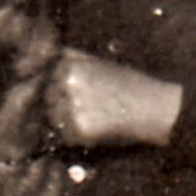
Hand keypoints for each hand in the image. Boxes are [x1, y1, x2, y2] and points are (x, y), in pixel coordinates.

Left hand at [46, 47, 182, 147]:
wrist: (153, 107)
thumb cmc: (125, 83)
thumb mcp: (95, 61)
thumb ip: (67, 57)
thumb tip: (41, 58)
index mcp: (68, 64)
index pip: (42, 78)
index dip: (50, 88)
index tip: (60, 94)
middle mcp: (66, 83)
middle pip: (46, 99)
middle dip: (56, 105)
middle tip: (82, 109)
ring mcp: (72, 106)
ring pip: (53, 118)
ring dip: (64, 122)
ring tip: (90, 118)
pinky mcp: (81, 129)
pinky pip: (66, 136)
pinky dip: (75, 137)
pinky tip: (95, 129)